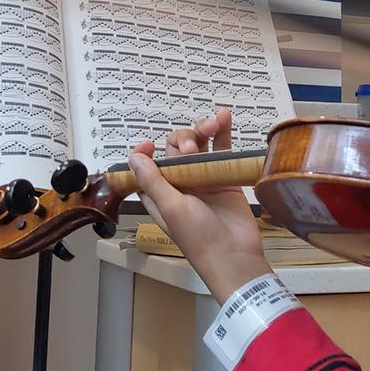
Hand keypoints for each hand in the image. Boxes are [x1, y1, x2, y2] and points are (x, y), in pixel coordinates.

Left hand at [128, 108, 270, 302]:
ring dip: (203, 130)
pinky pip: (222, 150)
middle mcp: (181, 183)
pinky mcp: (225, 176)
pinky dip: (224, 133)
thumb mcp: (170, 208)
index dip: (146, 152)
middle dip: (183, 140)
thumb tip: (134, 157)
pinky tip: (225, 117)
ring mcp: (204, 178)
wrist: (234, 253)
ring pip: (200, 145)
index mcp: (160, 193)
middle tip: (193, 149)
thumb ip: (154, 181)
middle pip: (175, 149)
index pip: (147, 165)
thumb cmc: (199, 237)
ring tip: (214, 125)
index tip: (150, 144)